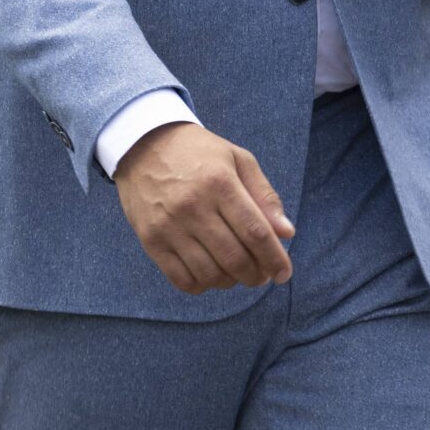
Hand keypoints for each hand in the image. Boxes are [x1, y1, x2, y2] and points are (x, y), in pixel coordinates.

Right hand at [113, 121, 294, 294]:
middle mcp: (193, 206)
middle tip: (262, 275)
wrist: (142, 144)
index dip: (274, 259)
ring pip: (209, 274)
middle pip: (234, 258)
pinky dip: (202, 285)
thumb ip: (264, 195)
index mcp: (220, 183)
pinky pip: (181, 279)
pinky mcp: (150, 241)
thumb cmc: (198, 153)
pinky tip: (210, 274)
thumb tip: (287, 233)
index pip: (255, 232)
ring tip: (236, 273)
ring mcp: (169, 226)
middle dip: (256, 275)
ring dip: (230, 282)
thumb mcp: (238, 159)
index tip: (283, 274)